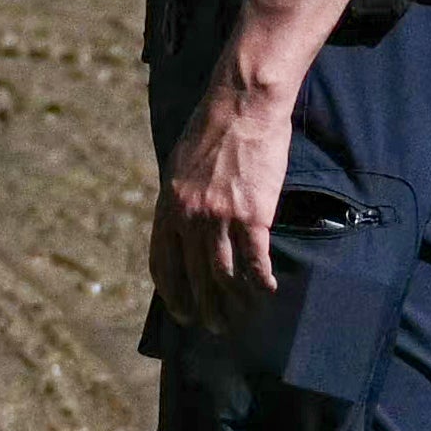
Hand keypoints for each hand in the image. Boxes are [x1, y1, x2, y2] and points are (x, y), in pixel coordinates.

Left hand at [154, 65, 302, 325]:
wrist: (243, 103)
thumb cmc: (214, 129)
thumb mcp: (180, 165)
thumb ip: (179, 198)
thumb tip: (183, 225)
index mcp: (167, 205)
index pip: (163, 263)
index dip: (172, 293)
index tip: (181, 312)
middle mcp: (189, 217)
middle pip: (194, 276)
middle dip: (203, 308)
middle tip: (214, 327)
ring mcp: (220, 217)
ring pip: (224, 275)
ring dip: (232, 303)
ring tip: (240, 318)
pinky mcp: (253, 214)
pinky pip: (255, 260)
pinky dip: (260, 281)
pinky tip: (267, 291)